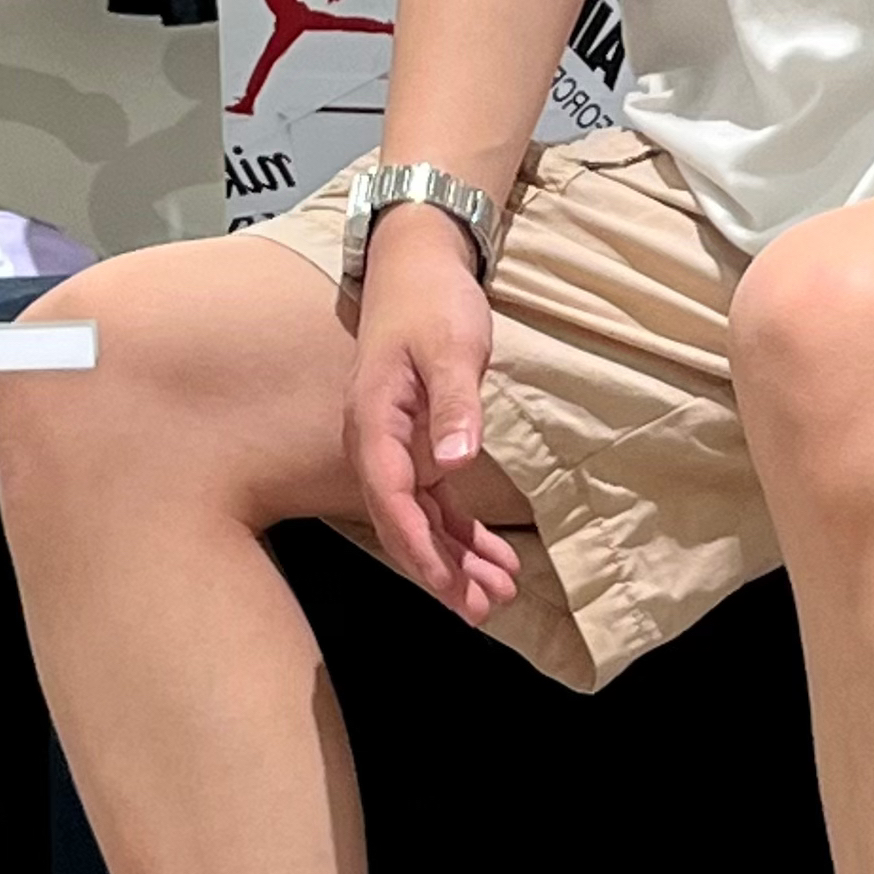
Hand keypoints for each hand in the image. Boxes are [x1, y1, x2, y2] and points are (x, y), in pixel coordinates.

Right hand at [342, 219, 520, 625]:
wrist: (417, 262)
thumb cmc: (432, 300)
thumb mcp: (451, 347)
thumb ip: (454, 405)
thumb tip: (455, 461)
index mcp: (375, 423)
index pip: (391, 501)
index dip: (418, 550)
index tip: (448, 588)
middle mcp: (376, 445)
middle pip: (404, 523)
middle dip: (442, 572)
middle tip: (483, 611)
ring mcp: (395, 448)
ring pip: (422, 519)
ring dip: (456, 560)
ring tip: (497, 596)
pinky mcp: (418, 444)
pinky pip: (435, 501)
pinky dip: (462, 533)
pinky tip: (493, 559)